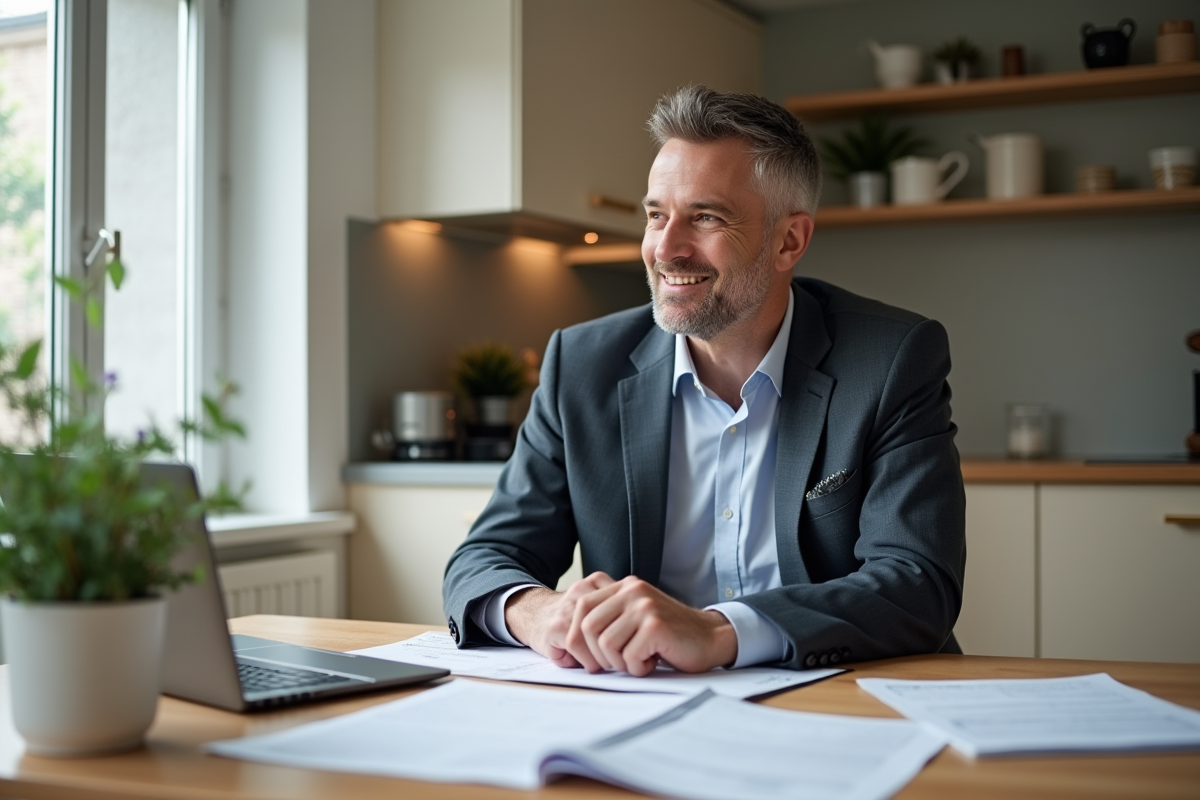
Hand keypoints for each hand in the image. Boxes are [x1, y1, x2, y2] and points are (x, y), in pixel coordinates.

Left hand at [505, 573, 736, 675]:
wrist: (711, 638)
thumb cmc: (669, 636)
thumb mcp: (635, 617)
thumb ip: (609, 618)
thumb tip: (571, 639)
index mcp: (624, 587)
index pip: (581, 607)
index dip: (579, 636)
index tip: (591, 657)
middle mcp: (633, 591)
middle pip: (588, 627)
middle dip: (597, 654)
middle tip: (618, 663)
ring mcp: (644, 607)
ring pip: (606, 644)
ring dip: (620, 663)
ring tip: (640, 660)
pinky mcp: (655, 626)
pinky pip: (629, 656)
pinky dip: (638, 668)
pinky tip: (653, 661)